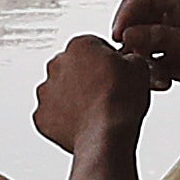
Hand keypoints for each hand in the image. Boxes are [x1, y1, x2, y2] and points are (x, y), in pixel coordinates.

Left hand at [32, 34, 153, 153]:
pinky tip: (82, 124)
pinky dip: (64, 120)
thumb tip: (126, 62)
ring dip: (72, 98)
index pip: (92, 48)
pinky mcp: (41, 115)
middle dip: (85, 78)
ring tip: (93, 111)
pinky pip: (52, 115)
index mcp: (79, 46)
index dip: (106, 62)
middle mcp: (57, 64)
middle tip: (104, 94)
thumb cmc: (121, 100)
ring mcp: (46, 91)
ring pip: (59, 92)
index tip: (114, 74)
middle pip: (72, 68)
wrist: (107, 133)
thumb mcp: (138, 66)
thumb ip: (128, 57)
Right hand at [108, 0, 179, 96]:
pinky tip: (160, 81)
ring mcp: (177, 41)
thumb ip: (165, 37)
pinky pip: (152, 64)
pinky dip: (150, 73)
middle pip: (140, 20)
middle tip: (128, 53)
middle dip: (131, 36)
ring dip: (140, 58)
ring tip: (149, 71)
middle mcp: (179, 19)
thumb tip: (131, 34)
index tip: (121, 33)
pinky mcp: (177, 62)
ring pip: (143, 44)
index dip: (130, 13)